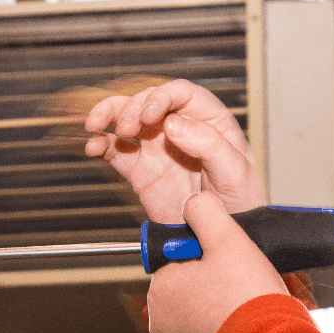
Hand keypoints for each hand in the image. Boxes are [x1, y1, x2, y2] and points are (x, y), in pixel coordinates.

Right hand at [85, 79, 266, 222]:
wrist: (221, 239)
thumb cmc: (240, 202)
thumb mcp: (235, 172)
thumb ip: (209, 145)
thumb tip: (174, 124)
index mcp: (208, 121)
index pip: (180, 94)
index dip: (161, 97)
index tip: (149, 113)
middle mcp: (180, 128)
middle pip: (147, 101)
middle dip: (131, 108)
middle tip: (127, 126)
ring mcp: (156, 147)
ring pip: (125, 119)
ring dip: (107, 116)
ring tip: (95, 125)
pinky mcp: (139, 168)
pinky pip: (114, 150)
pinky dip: (99, 145)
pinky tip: (93, 147)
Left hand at [148, 192, 288, 332]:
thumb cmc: (248, 303)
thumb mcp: (230, 240)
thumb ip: (207, 213)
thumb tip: (195, 203)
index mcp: (162, 286)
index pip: (182, 256)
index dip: (212, 254)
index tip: (232, 262)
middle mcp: (160, 318)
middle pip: (191, 284)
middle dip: (217, 282)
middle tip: (244, 286)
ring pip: (201, 312)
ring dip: (222, 308)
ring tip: (246, 309)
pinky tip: (244, 330)